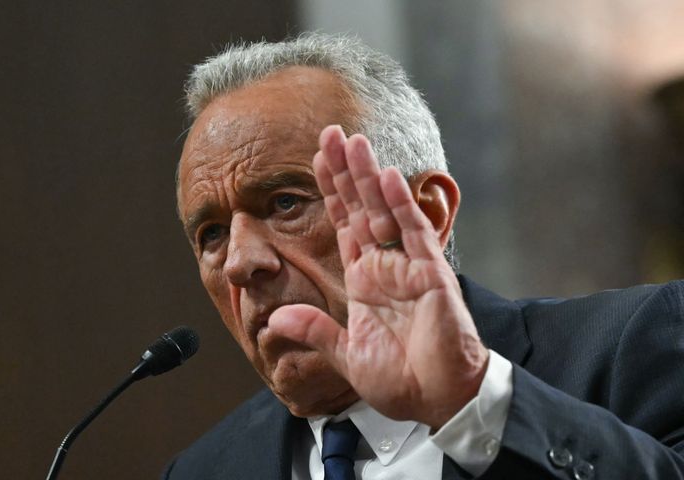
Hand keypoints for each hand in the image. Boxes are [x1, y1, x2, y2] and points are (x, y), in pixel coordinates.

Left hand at [269, 125, 487, 427]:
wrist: (439, 399)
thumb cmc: (400, 380)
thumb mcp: (347, 356)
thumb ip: (315, 331)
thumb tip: (275, 320)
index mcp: (363, 280)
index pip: (343, 224)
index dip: (330, 193)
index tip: (317, 160)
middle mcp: (384, 265)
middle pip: (361, 207)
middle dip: (346, 171)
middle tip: (331, 133)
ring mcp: (408, 265)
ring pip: (384, 210)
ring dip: (368, 176)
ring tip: (353, 141)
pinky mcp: (431, 273)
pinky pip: (413, 233)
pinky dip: (400, 205)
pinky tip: (385, 177)